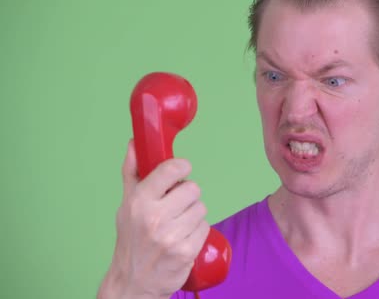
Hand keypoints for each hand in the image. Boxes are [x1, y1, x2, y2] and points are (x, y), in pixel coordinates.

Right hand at [98, 140, 208, 298]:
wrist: (133, 281)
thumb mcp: (126, 204)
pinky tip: (183, 238)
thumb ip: (132, 171)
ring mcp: (171, 236)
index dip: (181, 167)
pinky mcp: (186, 251)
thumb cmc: (131, 239)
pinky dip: (197, 231)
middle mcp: (154, 217)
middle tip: (175, 207)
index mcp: (139, 201)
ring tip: (177, 225)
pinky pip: (205, 227)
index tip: (181, 170)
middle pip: (193, 189)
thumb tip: (134, 143)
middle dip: (187, 196)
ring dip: (193, 214)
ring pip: (201, 208)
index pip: (172, 169)